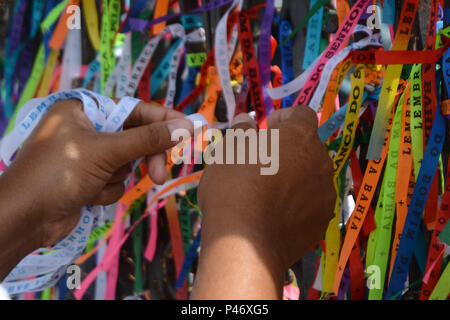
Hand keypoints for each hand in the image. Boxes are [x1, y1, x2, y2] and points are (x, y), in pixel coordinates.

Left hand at [0, 98, 192, 279]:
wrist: (25, 219)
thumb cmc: (59, 173)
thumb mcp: (107, 151)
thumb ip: (148, 139)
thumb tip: (187, 127)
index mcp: (84, 110)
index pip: (135, 109)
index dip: (163, 120)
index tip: (190, 129)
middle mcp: (86, 128)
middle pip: (134, 138)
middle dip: (142, 159)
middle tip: (159, 175)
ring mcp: (87, 155)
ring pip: (127, 163)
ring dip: (117, 177)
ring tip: (95, 185)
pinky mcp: (88, 178)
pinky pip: (116, 180)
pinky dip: (106, 190)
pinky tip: (86, 195)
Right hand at [192, 107, 334, 298]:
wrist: (245, 242)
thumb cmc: (234, 186)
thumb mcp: (229, 150)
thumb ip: (242, 130)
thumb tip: (246, 120)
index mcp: (300, 136)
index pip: (302, 114)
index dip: (284, 117)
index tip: (266, 128)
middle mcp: (320, 161)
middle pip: (307, 146)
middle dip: (288, 148)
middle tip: (261, 161)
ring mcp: (324, 193)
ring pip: (311, 175)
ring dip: (294, 176)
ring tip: (267, 190)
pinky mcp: (321, 221)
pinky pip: (310, 203)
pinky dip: (297, 203)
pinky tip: (275, 212)